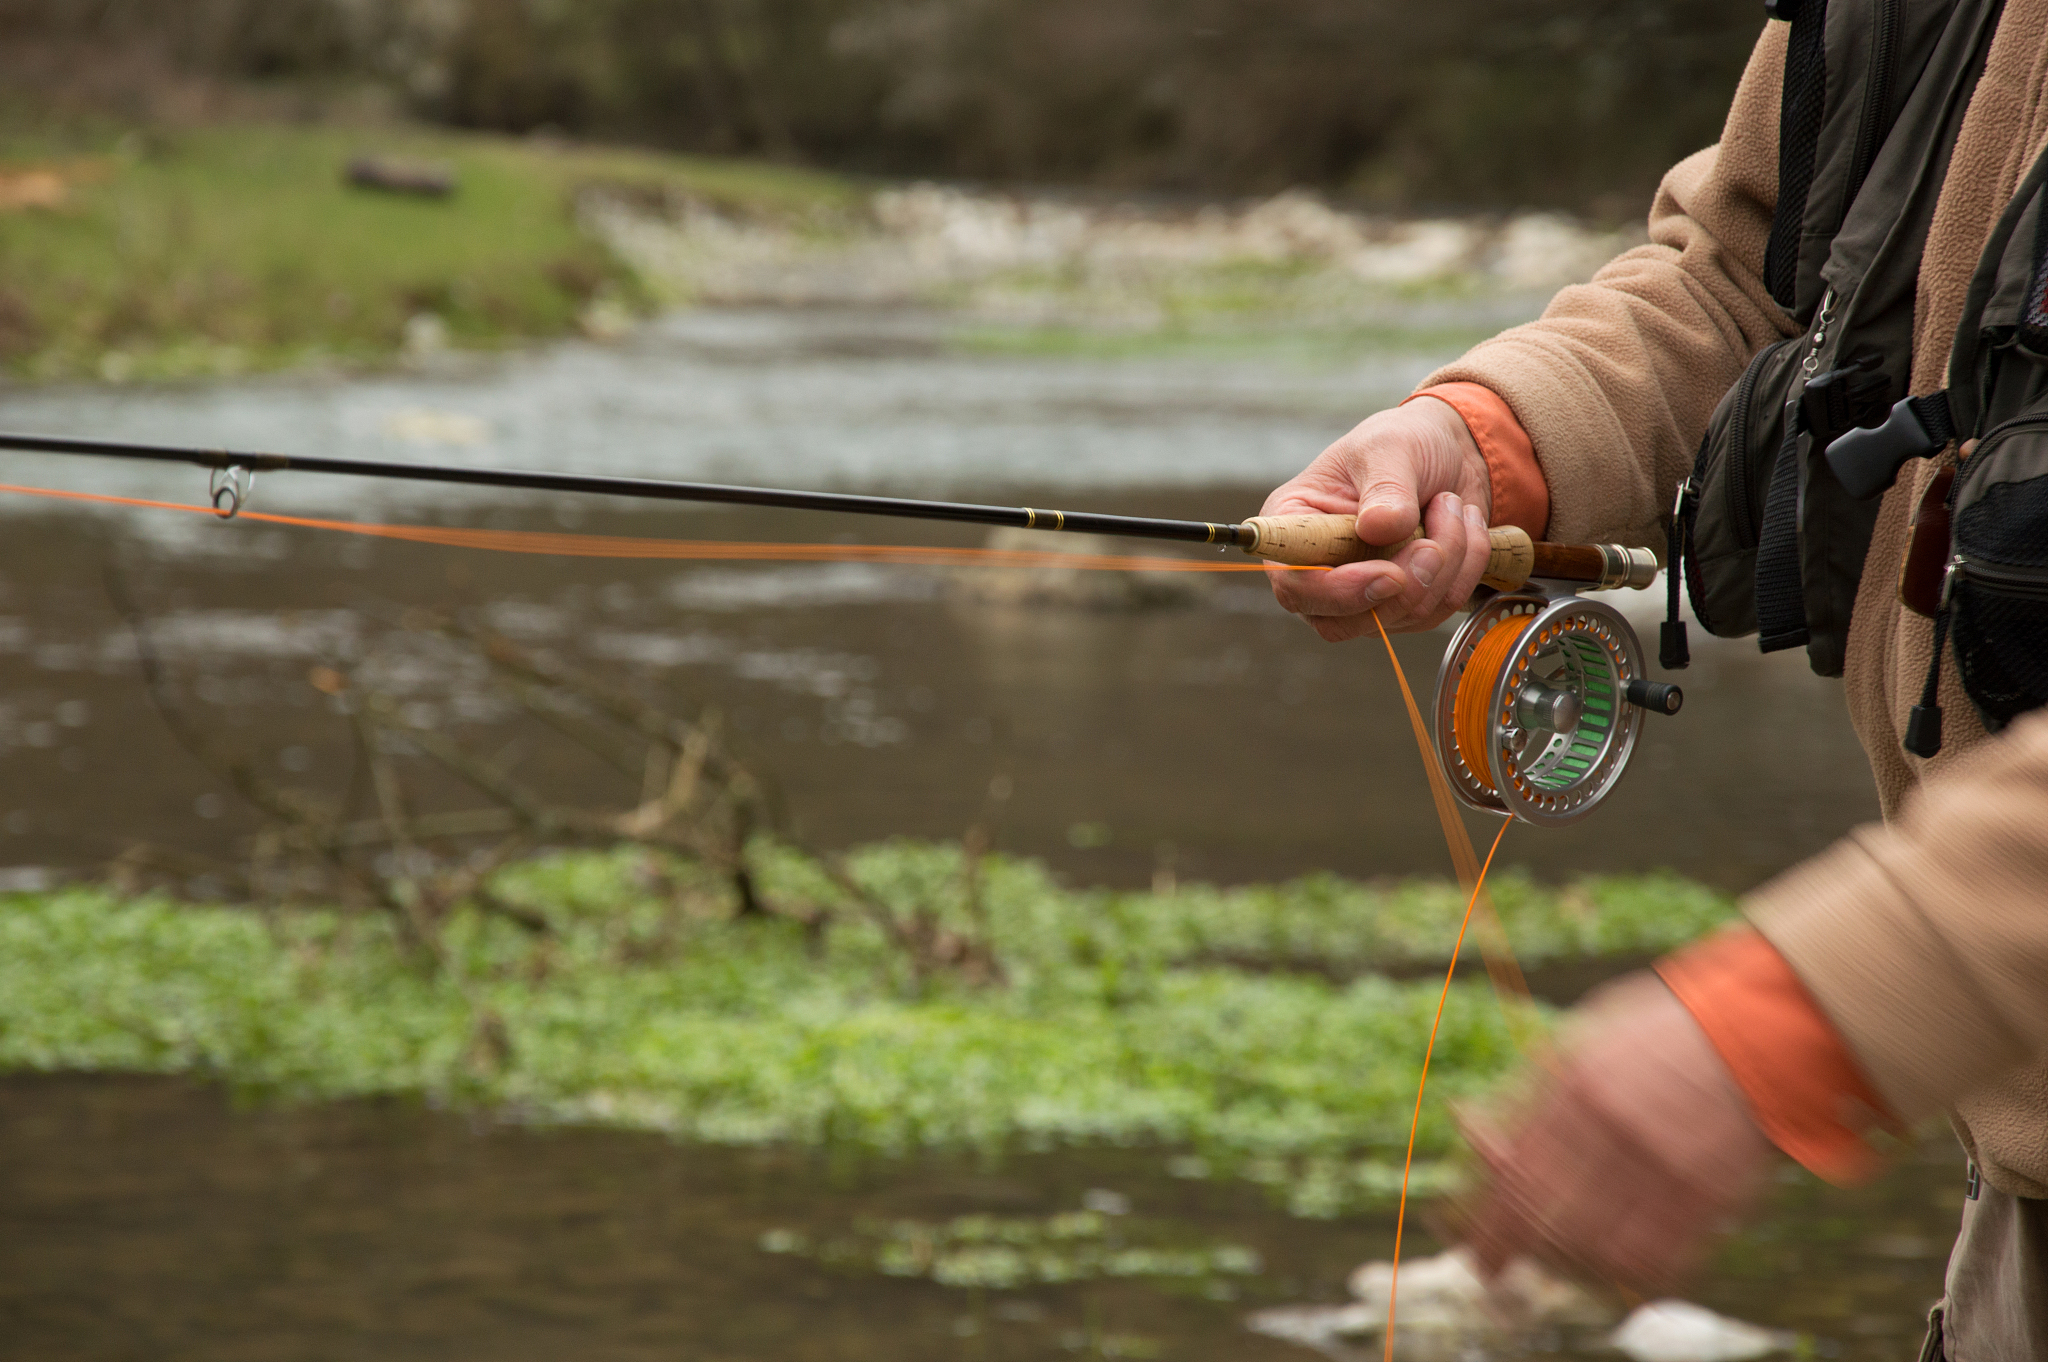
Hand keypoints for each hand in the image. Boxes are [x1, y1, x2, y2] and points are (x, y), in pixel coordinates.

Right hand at [1263, 397, 1495, 637]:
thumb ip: (1385, 488)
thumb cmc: (1403, 443)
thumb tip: (1377, 528)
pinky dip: (1465, 569)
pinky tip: (1465, 527)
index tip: (1390, 575)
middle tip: (1436, 540)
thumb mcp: (1390, 448)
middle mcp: (1317, 570)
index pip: (1293, 584)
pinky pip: (1437, 611)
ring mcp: (1360, 594)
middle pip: (1343, 622)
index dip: (1339, 592)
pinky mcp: (1402, 604)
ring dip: (1446, 564)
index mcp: (1294, 525)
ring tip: (1451, 506)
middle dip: (1406, 587)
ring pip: (1401, 616)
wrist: (1448, 453)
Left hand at [1455, 975, 1775, 1294]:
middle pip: (1543, 1213)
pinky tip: (1605, 1263)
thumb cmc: (1660, 1034)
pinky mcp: (1708, 1194)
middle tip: (1492, 1266)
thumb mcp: (1586, 1039)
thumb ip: (1534, 1089)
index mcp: (1577, 1082)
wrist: (1757, 1032)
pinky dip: (1622, 1270)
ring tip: (1548, 1258)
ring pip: (1591, 1244)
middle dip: (1508, 1249)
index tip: (1469, 1245)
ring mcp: (1663, 1163)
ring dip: (1562, 1260)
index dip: (1484, 1219)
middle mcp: (1614, 1126)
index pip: (1512, 1170)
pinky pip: (1653, 1257)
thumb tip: (1474, 1129)